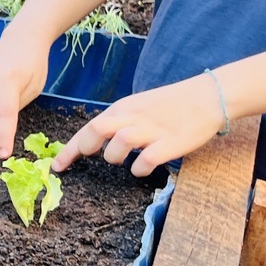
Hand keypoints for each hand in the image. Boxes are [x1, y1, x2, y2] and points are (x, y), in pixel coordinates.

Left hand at [54, 74, 225, 176]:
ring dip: (115, 157)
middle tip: (91, 158)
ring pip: (118, 145)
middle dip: (85, 148)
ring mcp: (152, 130)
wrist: (208, 96)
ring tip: (126, 159)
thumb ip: (119, 120)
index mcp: (124, 108)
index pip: (89, 127)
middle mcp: (134, 117)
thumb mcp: (139, 106)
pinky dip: (139, 168)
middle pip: (96, 130)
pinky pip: (146, 160)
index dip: (70, 149)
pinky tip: (145, 166)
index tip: (57, 166)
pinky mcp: (170, 143)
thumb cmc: (171, 104)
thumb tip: (96, 138)